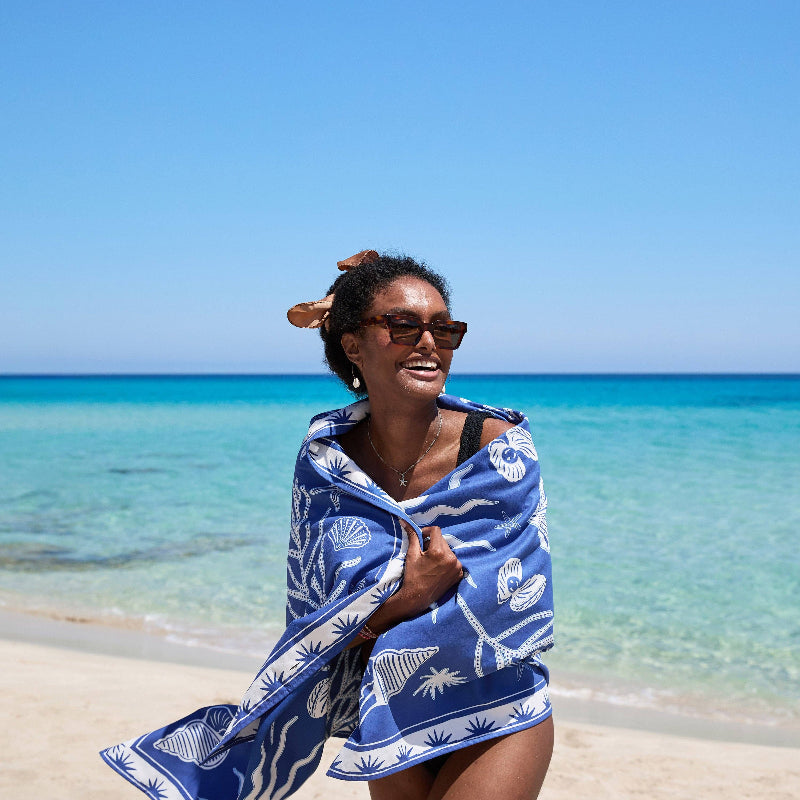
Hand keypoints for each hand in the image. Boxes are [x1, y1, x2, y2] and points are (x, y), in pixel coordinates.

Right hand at [343, 520, 462, 649]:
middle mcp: (451, 558)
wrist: (417, 598)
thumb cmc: (412, 575)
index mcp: (439, 552)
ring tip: (430, 563)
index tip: (421, 538)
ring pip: (448, 550)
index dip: (426, 532)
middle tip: (424, 553)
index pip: (436, 531)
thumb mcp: (412, 554)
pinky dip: (446, 562)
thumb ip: (412, 536)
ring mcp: (457, 567)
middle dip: (433, 543)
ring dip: (440, 552)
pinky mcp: (459, 574)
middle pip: (442, 541)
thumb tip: (405, 521)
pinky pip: (453, 561)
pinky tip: (437, 569)